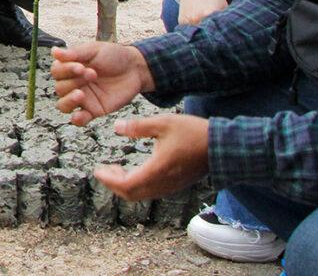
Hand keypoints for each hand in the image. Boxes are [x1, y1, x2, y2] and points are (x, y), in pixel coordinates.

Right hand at [51, 42, 154, 125]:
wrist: (135, 69)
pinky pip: (79, 119)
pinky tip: (80, 115)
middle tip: (93, 74)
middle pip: (59, 88)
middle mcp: (74, 83)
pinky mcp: (93, 110)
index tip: (81, 66)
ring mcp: (83, 98)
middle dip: (74, 81)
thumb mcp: (94, 50)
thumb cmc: (114, 56)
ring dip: (68, 101)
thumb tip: (53, 51)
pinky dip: (77, 119)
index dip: (66, 70)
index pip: (56, 71)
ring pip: (63, 105)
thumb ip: (75, 53)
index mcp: (71, 67)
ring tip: (81, 94)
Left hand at [93, 115, 209, 201]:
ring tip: (115, 169)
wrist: (221, 147)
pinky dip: (137, 185)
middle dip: (113, 184)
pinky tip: (133, 170)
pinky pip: (150, 191)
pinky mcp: (175, 185)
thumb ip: (138, 126)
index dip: (109, 180)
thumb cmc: (193, 133)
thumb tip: (116, 127)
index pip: (126, 185)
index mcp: (157, 170)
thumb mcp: (163, 123)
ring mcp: (170, 186)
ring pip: (141, 194)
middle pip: (131, 194)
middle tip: (103, 170)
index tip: (97, 170)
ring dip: (124, 185)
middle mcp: (162, 183)